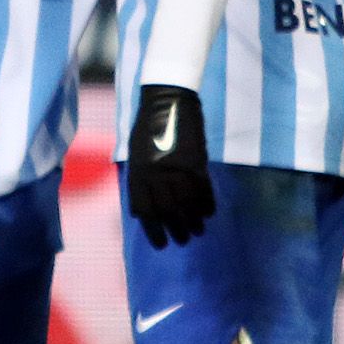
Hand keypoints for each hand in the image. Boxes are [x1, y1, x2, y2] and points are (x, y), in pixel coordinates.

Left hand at [126, 85, 214, 248]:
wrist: (167, 99)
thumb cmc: (147, 126)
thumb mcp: (135, 154)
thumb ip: (140, 181)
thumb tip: (143, 211)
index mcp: (138, 173)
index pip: (145, 211)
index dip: (153, 231)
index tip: (161, 244)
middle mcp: (156, 174)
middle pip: (168, 212)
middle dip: (175, 230)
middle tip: (182, 241)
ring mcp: (178, 168)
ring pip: (187, 205)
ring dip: (193, 222)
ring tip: (196, 233)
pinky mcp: (197, 162)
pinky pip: (204, 190)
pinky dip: (207, 205)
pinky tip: (208, 215)